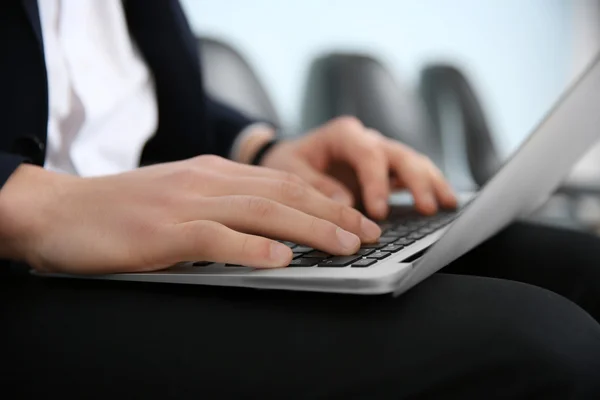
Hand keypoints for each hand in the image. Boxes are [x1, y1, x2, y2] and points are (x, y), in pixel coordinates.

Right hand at [0, 157, 380, 273]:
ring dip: (311, 229)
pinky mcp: (164, 231)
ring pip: (264, 211)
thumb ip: (221, 206)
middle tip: (370, 232)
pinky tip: (283, 260)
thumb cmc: (123, 210)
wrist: (61, 210)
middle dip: (334, 213)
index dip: (326, 199)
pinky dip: (254, 249)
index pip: (284, 181)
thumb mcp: (181, 197)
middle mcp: (208, 180)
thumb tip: (266, 232)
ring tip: (346, 245)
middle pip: (286, 193)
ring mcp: (187, 203)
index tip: (356, 218)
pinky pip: (218, 238)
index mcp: (214, 172)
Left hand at [257, 116, 456, 219]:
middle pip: (399, 154)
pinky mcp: (386, 170)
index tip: (379, 211)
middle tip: (426, 207)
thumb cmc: (286, 163)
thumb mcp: (288, 171)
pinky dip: (430, 185)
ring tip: (446, 205)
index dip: (377, 182)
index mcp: (342, 134)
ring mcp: (379, 153)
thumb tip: (345, 203)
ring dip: (431, 182)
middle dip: (416, 181)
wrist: (289, 159)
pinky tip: (445, 201)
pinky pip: (413, 174)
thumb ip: (314, 185)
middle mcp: (366, 139)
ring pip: (413, 161)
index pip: (368, 153)